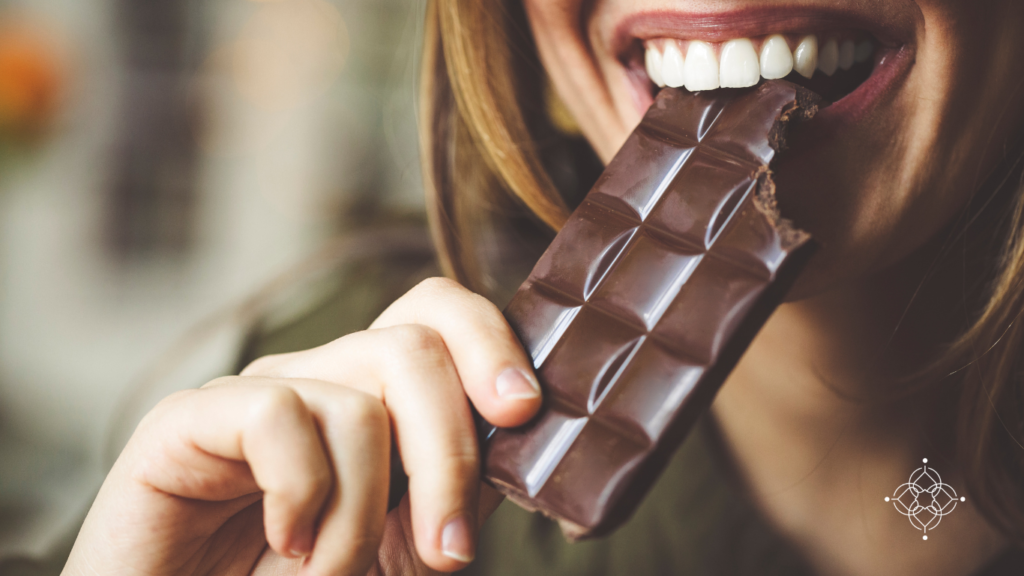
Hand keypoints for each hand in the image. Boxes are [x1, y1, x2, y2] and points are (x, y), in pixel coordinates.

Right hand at [62, 278, 542, 575]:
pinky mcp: (187, 419)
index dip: (490, 341)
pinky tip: (284, 543)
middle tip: (450, 550)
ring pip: (358, 400)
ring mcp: (253, 394)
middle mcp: (316, 378)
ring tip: (335, 572)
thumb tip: (518, 447)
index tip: (524, 412)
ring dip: (366, 513)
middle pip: (413, 347)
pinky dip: (301, 496)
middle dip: (451, 454)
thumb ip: (454, 494)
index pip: (435, 314)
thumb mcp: (399, 548)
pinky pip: (277, 415)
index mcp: (369, 394)